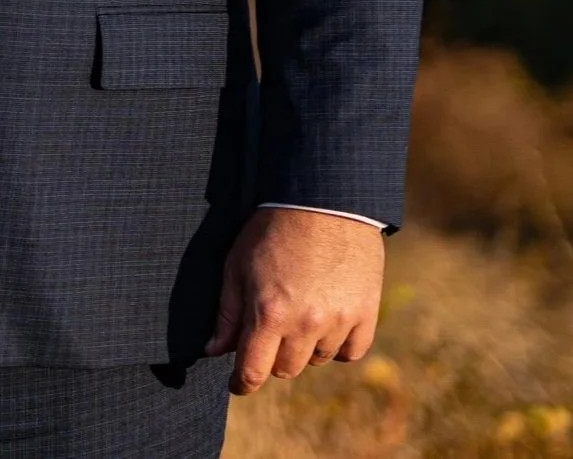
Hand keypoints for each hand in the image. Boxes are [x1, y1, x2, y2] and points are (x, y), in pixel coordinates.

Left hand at [204, 207, 384, 394]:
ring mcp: (339, 321)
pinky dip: (338, 342)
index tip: (237, 382)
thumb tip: (214, 350)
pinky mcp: (366, 314)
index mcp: (269, 312)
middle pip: (284, 369)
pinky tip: (328, 318)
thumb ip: (227, 312)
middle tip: (270, 326)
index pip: (252, 372)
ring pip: (316, 359)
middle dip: (272, 354)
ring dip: (304, 344)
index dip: (241, 382)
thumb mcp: (238, 263)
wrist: (323, 197)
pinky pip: (350, 352)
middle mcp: (305, 324)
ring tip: (300, 307)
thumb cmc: (273, 227)